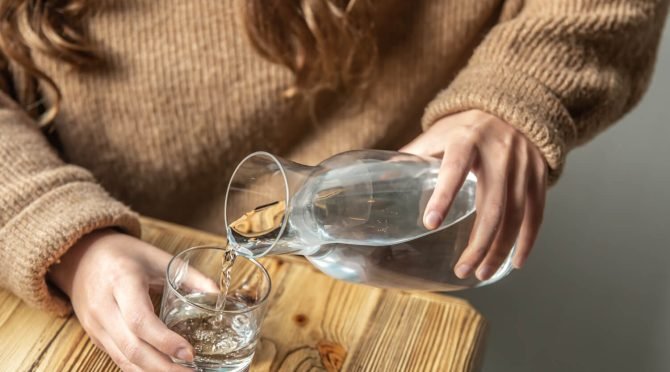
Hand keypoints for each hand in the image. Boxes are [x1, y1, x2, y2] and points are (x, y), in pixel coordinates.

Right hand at [48, 229, 196, 371]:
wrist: (80, 256)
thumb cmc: (123, 254)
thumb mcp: (156, 257)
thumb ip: (189, 275)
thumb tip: (218, 294)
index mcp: (121, 282)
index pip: (140, 320)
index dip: (165, 341)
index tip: (190, 353)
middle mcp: (104, 308)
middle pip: (132, 348)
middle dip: (164, 368)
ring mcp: (96, 326)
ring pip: (124, 359)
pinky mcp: (95, 337)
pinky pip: (118, 359)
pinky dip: (141, 370)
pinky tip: (163, 371)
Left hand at [401, 110, 547, 279]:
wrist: (514, 107)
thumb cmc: (466, 126)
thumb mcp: (438, 133)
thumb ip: (413, 155)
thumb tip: (378, 176)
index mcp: (466, 140)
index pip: (455, 170)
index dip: (443, 196)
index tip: (430, 224)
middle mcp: (498, 154)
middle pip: (492, 206)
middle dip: (478, 244)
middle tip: (461, 270)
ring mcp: (522, 167)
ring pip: (515, 216)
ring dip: (499, 250)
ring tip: (482, 273)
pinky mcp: (539, 177)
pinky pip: (536, 215)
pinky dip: (527, 241)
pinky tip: (514, 263)